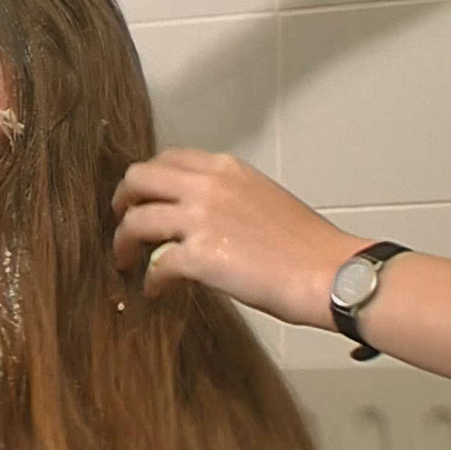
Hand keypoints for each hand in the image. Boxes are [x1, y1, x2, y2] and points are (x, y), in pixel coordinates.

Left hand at [111, 149, 369, 329]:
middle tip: (120, 221)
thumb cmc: (306, 246)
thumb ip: (224, 198)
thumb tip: (197, 217)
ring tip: (125, 262)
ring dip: (123, 244)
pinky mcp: (198, 256)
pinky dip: (150, 281)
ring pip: (135, 221)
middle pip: (138, 178)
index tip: (140, 196)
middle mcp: (208, 186)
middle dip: (122, 201)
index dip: (146, 179)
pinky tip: (155, 291)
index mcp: (226, 169)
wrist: (329, 273)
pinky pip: (154, 266)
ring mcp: (200, 219)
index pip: (167, 158)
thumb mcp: (262, 198)